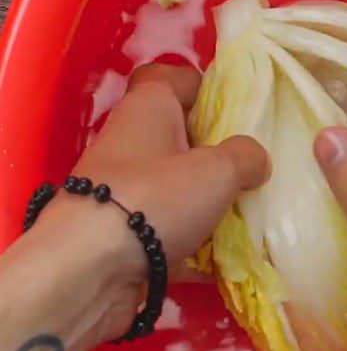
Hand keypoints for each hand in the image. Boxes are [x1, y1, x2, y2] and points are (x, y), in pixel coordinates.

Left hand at [47, 64, 268, 340]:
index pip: (171, 78)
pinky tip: (228, 260)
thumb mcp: (218, 170)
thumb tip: (255, 160)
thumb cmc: (154, 201)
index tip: (236, 109)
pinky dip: (195, 244)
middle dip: (217, 153)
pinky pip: (168, 232)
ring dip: (209, 201)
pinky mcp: (123, 235)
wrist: (88, 272)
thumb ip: (247, 157)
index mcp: (148, 109)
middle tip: (254, 168)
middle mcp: (131, 144)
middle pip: (179, 137)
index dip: (203, 87)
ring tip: (250, 215)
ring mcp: (124, 193)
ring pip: (176, 188)